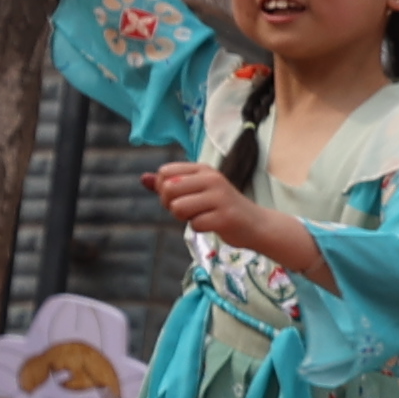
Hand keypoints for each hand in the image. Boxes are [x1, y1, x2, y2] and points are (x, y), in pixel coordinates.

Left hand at [146, 156, 280, 257]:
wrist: (255, 224)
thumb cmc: (219, 207)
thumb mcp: (195, 191)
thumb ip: (168, 185)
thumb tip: (142, 179)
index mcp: (203, 169)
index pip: (165, 173)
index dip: (163, 189)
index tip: (178, 197)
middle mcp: (212, 179)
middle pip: (168, 189)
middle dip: (171, 205)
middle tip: (188, 210)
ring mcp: (220, 197)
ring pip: (178, 208)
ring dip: (184, 217)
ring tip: (201, 216)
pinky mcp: (224, 216)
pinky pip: (194, 224)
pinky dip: (199, 228)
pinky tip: (213, 224)